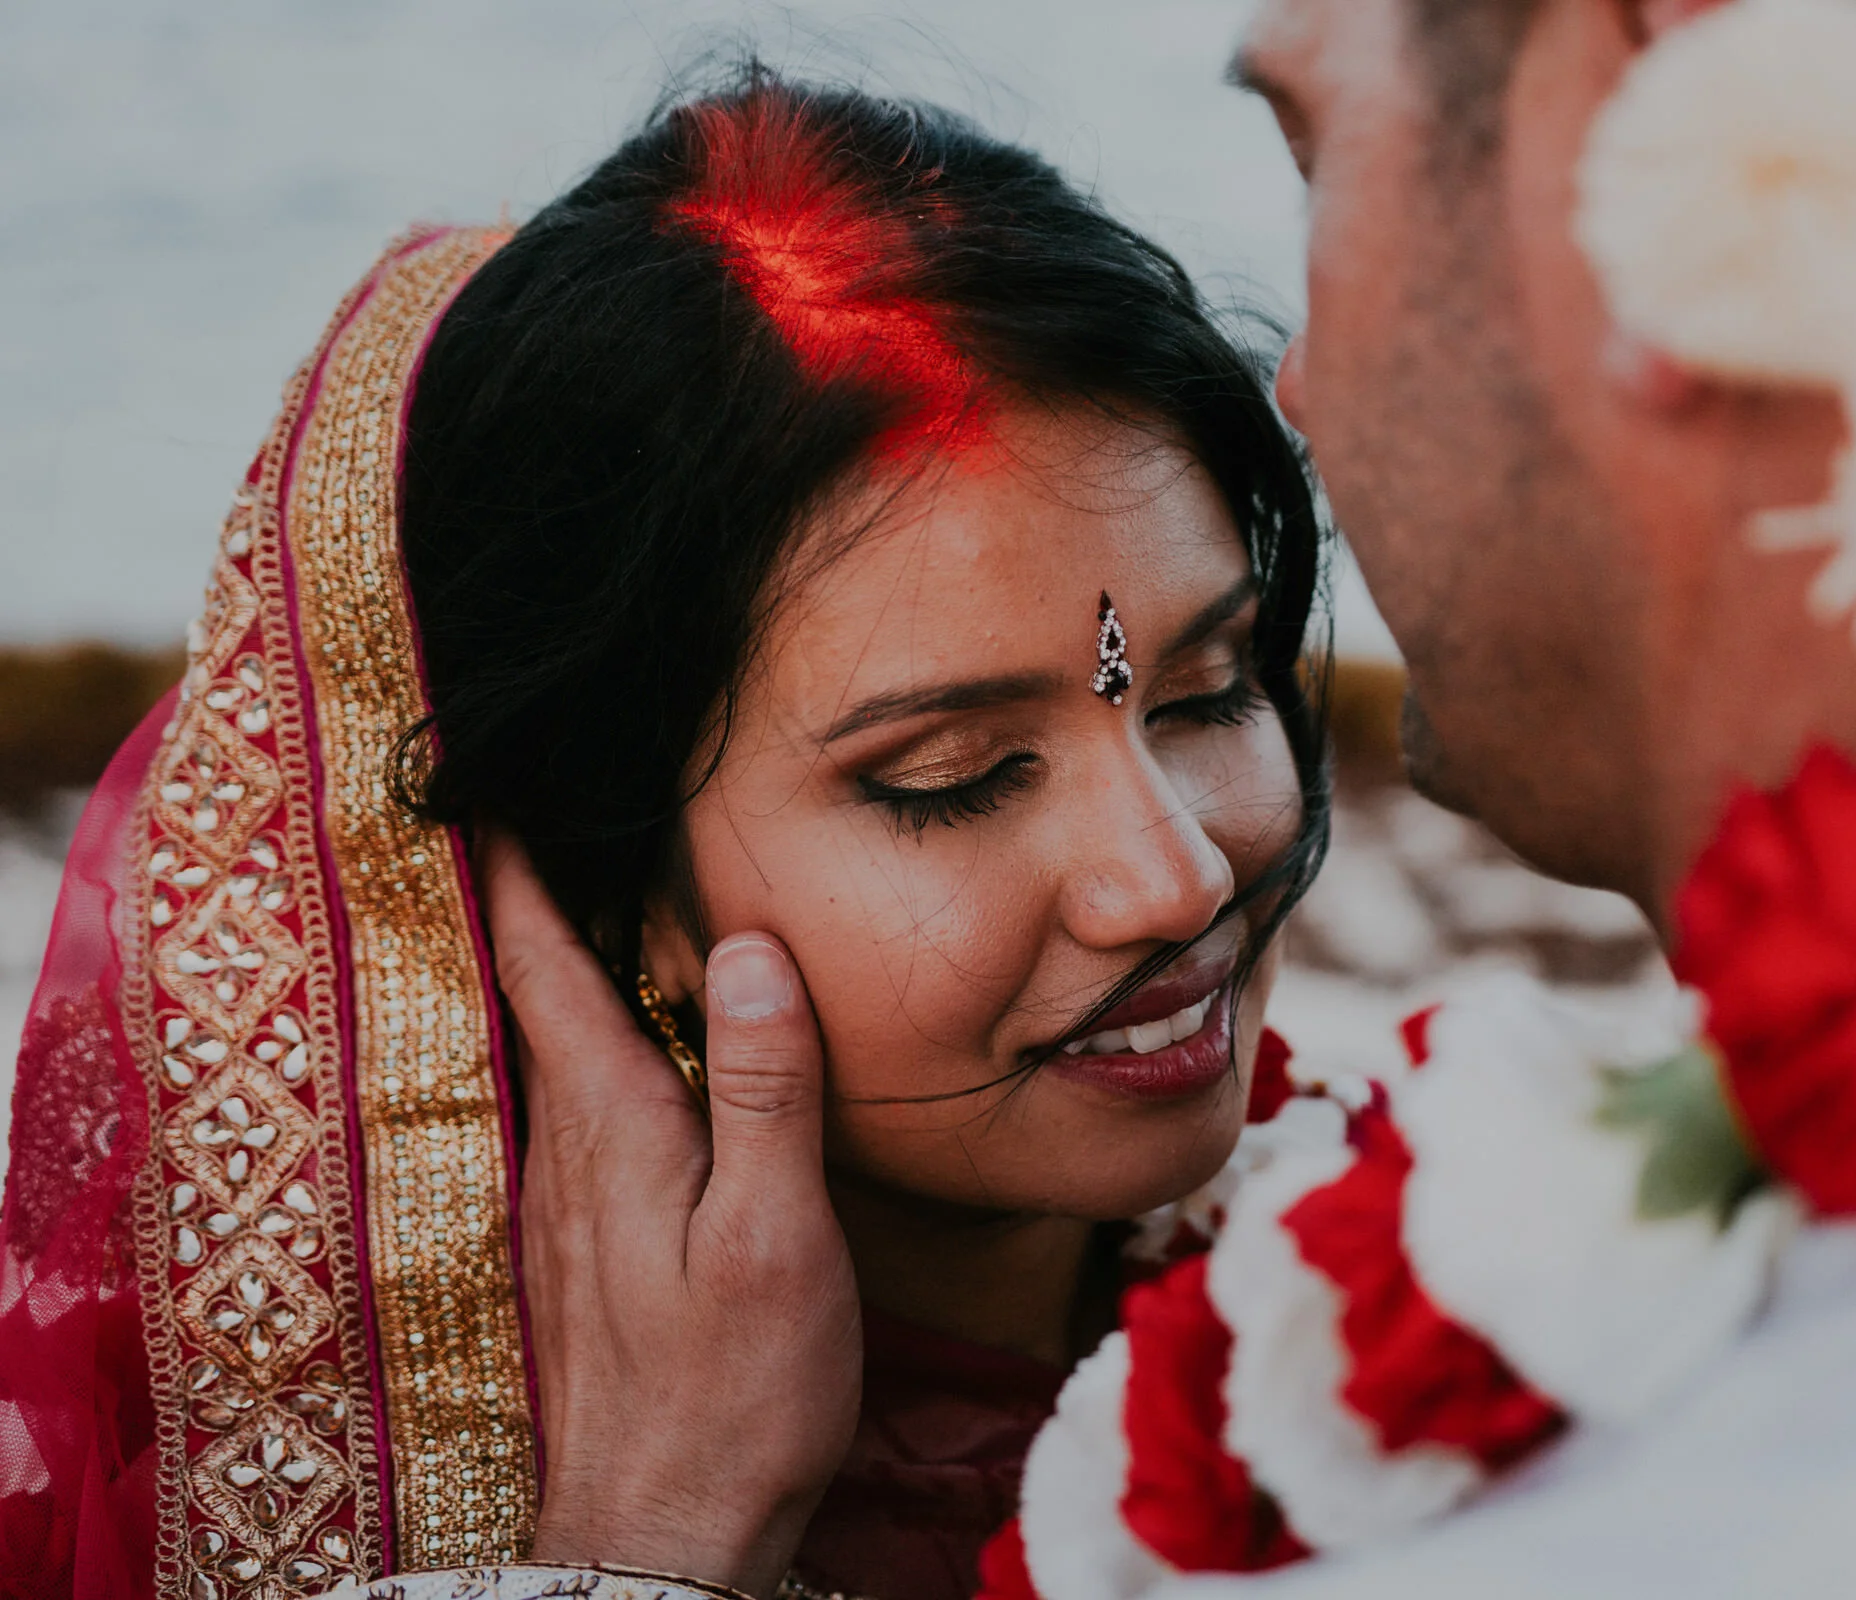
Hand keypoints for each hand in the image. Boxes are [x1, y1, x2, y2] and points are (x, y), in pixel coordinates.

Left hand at [481, 835, 861, 1598]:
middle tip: (527, 808)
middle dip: (525, 898)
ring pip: (546, 1056)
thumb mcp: (778, 1237)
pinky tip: (610, 1050)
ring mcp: (563, 1211)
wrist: (664, 1541)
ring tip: (567, 897)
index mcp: (612, 1131)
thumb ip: (763, 1092)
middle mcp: (566, 1157)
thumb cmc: (737, 1393)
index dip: (515, 870)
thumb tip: (744, 949)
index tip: (487, 782)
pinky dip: (576, 1048)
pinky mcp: (579, 1256)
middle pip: (531, 998)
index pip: (542, 968)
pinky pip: (569, 1115)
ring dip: (549, 971)